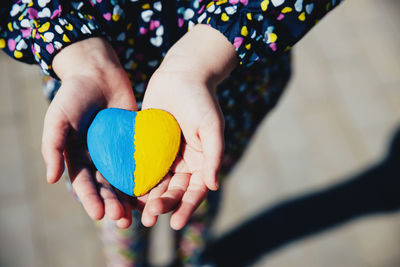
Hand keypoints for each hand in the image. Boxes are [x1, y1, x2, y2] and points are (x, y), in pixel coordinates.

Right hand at [41, 38, 136, 227]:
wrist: (99, 72)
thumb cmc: (74, 94)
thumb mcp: (58, 118)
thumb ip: (52, 146)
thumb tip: (52, 180)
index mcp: (78, 157)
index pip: (84, 184)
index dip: (91, 200)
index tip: (99, 215)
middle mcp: (99, 158)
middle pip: (107, 187)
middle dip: (113, 204)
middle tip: (123, 220)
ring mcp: (119, 151)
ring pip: (126, 179)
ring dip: (131, 197)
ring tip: (140, 214)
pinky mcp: (136, 142)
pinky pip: (142, 161)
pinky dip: (148, 176)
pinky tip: (156, 189)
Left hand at [138, 25, 237, 229]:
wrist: (182, 74)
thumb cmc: (201, 99)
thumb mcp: (212, 127)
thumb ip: (214, 156)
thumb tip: (213, 186)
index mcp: (202, 162)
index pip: (195, 191)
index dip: (187, 208)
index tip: (175, 223)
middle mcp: (184, 162)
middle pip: (174, 190)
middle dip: (164, 205)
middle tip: (151, 218)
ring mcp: (165, 155)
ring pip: (157, 183)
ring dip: (148, 199)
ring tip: (137, 214)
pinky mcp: (149, 145)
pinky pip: (142, 165)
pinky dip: (135, 179)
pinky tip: (125, 191)